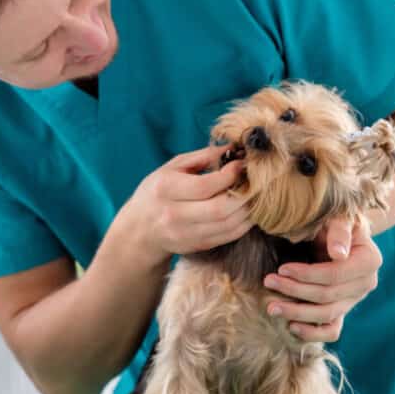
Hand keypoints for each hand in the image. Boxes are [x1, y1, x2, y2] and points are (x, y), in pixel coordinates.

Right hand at [122, 144, 252, 260]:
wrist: (140, 230)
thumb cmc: (158, 191)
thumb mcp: (172, 167)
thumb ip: (203, 156)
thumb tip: (233, 148)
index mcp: (166, 189)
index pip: (205, 185)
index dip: (230, 175)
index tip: (241, 165)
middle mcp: (174, 215)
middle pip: (220, 209)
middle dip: (244, 194)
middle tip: (254, 182)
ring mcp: (186, 234)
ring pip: (228, 225)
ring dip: (248, 209)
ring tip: (254, 195)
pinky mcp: (197, 246)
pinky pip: (229, 236)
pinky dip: (244, 223)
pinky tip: (247, 210)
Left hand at [263, 216, 381, 342]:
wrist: (336, 230)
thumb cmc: (335, 219)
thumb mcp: (338, 217)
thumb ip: (339, 231)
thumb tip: (338, 254)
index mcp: (370, 261)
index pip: (335, 275)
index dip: (307, 275)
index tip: (282, 268)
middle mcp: (366, 284)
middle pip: (328, 296)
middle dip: (295, 291)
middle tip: (268, 282)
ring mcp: (355, 300)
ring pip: (327, 315)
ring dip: (297, 313)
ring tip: (271, 307)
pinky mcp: (343, 309)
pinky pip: (332, 330)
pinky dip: (313, 333)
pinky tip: (291, 326)